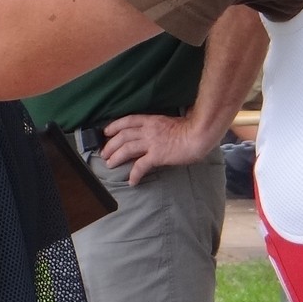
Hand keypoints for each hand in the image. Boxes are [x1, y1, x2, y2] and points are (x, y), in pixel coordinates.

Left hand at [100, 112, 218, 185]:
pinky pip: (141, 165)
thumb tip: (153, 131)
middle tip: (104, 154)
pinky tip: (131, 181)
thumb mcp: (168, 122)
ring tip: (110, 165)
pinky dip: (134, 174)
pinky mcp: (157, 155)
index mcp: (150, 120)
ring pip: (127, 148)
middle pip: (123, 135)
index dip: (114, 126)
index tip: (106, 132)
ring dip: (116, 157)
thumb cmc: (188, 129)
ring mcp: (152, 142)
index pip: (127, 121)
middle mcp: (148, 130)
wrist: (198, 135)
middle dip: (110, 144)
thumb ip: (157, 126)